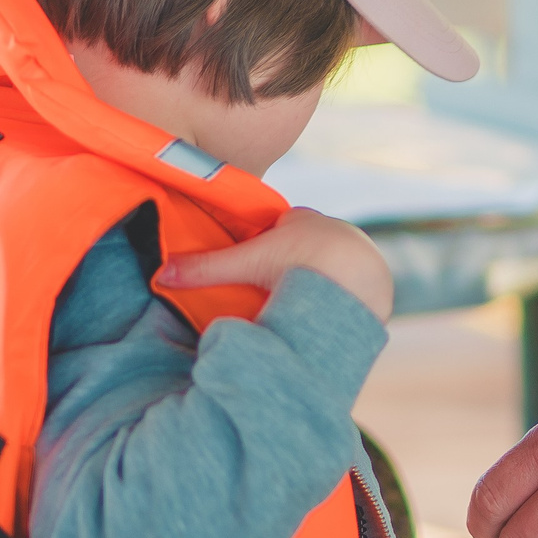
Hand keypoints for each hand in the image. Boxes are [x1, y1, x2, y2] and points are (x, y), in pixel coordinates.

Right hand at [156, 207, 394, 320]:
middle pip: (306, 246)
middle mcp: (334, 231)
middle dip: (294, 263)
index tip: (257, 264)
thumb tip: (161, 272)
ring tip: (302, 306)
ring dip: (320, 281)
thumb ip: (207, 268)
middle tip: (277, 288)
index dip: (266, 243)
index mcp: (304, 221)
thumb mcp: (249, 262)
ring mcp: (359, 253)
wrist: (355, 282)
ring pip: (332, 265)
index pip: (279, 227)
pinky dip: (343, 298)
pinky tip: (330, 316)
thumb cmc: (302, 264)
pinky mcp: (376, 281)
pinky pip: (353, 287)